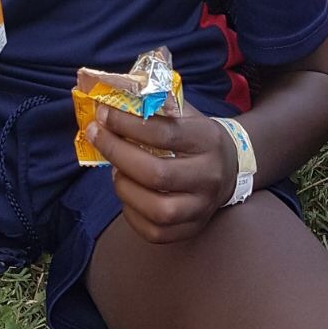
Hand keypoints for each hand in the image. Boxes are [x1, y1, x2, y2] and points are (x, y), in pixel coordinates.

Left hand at [86, 103, 237, 243]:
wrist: (231, 167)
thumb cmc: (197, 135)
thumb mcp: (185, 112)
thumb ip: (154, 104)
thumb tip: (111, 96)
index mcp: (207, 140)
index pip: (164, 133)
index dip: (128, 124)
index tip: (103, 114)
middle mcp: (208, 176)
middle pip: (158, 174)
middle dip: (118, 154)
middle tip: (97, 136)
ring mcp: (202, 207)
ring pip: (158, 210)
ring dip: (125, 188)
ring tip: (115, 170)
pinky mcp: (192, 228)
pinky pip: (156, 233)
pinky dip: (132, 214)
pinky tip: (127, 193)